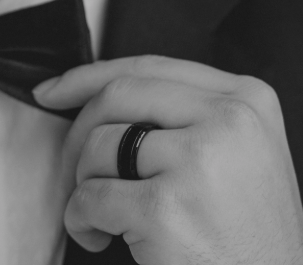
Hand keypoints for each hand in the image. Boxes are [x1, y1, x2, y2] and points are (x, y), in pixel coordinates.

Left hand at [34, 55, 302, 264]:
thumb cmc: (248, 234)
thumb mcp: (240, 151)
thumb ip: (187, 112)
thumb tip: (97, 93)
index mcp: (245, 98)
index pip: (150, 66)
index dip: (90, 75)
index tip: (54, 90)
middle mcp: (227, 120)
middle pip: (118, 95)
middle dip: (78, 131)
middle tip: (75, 167)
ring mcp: (197, 162)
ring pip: (100, 143)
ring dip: (83, 181)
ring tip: (103, 214)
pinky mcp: (166, 209)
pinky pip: (91, 196)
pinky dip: (80, 218)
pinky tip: (99, 236)